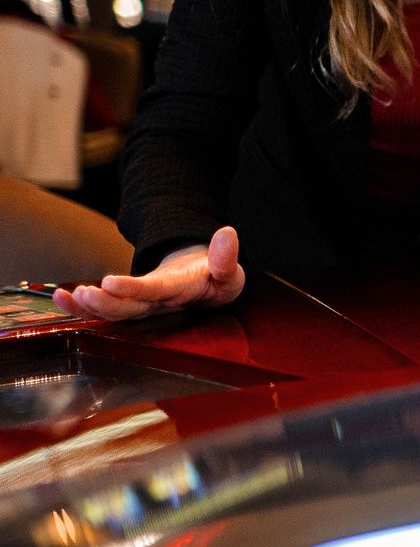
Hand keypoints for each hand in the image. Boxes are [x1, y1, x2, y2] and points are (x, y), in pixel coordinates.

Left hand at [52, 226, 245, 320]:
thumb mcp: (230, 270)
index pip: (158, 291)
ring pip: (115, 312)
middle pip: (131, 309)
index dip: (135, 290)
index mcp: (184, 292)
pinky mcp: (131, 304)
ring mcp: (143, 306)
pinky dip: (82, 307)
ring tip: (68, 296)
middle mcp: (160, 304)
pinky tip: (62, 297)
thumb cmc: (218, 280)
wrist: (208, 285)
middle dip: (107, 303)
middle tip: (85, 293)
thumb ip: (227, 256)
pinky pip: (105, 310)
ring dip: (90, 306)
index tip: (110, 282)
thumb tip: (227, 233)